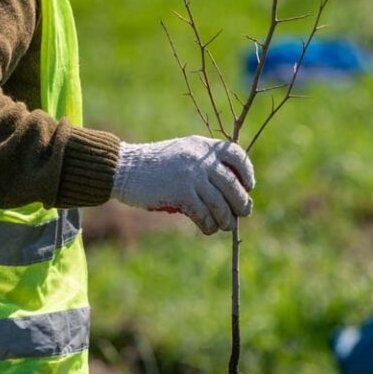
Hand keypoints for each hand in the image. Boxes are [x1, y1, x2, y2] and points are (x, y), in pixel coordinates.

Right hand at [112, 135, 254, 234]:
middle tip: (243, 214)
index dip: (247, 172)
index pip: (236, 154)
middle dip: (241, 202)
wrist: (124, 168)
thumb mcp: (182, 154)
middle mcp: (200, 158)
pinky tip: (207, 229)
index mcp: (202, 145)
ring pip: (220, 203)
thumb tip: (229, 191)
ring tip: (225, 226)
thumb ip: (203, 164)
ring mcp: (191, 175)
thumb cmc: (153, 166)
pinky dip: (208, 225)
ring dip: (226, 219)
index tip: (248, 186)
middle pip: (232, 184)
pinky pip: (203, 214)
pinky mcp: (181, 192)